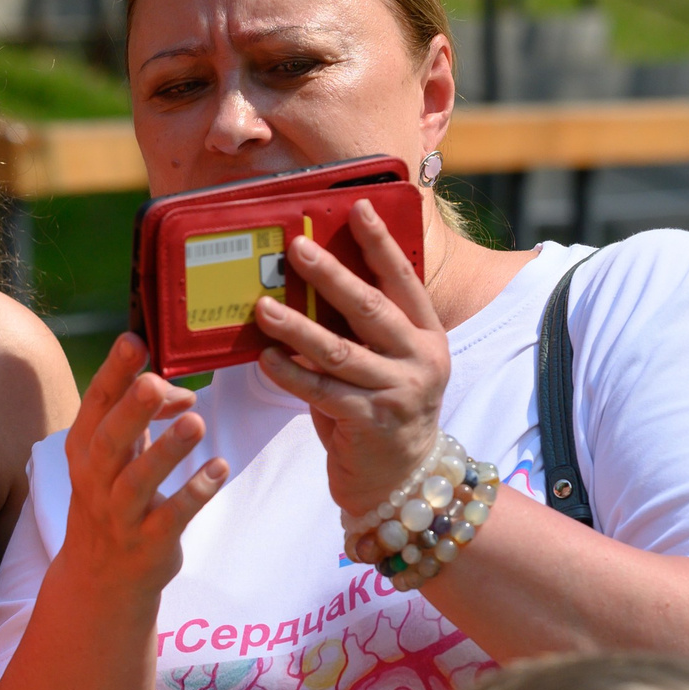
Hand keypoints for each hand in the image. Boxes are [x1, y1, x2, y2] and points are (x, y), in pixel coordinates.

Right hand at [53, 333, 227, 595]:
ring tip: (196, 421)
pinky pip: (172, 517)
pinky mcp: (148, 543)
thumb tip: (182, 392)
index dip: (113, 373)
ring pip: (137, 481)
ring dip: (166, 452)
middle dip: (131, 412)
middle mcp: (96, 482)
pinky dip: (195, 492)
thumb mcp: (117, 459)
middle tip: (154, 382)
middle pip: (109, 442)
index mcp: (85, 451)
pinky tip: (219, 468)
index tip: (134, 341)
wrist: (101, 579)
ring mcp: (120, 515)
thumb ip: (144, 419)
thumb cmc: (112, 502)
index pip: (95, 406)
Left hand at [251, 199, 450, 516]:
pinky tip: (265, 358)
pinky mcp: (371, 422)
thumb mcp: (386, 364)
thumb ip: (362, 331)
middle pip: (370, 307)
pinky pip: (322, 391)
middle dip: (331, 275)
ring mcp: (399, 392)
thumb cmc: (382, 411)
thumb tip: (309, 284)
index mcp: (427, 335)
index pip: (403, 280)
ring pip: (340, 350)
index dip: (380, 243)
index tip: (358, 208)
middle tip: (295, 248)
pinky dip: (291, 374)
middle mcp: (420, 359)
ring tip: (262, 306)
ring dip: (297, 326)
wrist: (401, 481)